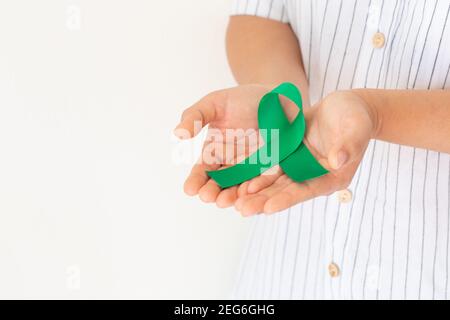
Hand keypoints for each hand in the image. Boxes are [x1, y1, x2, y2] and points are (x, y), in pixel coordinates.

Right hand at [174, 84, 284, 207]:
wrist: (276, 96)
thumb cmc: (241, 99)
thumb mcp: (214, 103)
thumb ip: (195, 117)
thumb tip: (177, 133)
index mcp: (214, 152)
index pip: (202, 170)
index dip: (196, 180)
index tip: (190, 189)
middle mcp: (231, 164)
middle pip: (220, 183)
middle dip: (212, 191)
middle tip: (207, 197)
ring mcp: (252, 167)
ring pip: (240, 186)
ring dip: (232, 196)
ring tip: (226, 202)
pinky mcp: (272, 167)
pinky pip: (263, 181)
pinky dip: (257, 188)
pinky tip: (250, 193)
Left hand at [234, 90, 377, 215]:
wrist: (346, 107)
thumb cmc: (356, 117)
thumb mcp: (355, 129)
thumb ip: (348, 145)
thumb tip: (338, 160)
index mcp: (331, 177)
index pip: (306, 191)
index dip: (287, 199)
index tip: (268, 207)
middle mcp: (313, 176)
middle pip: (286, 192)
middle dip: (264, 201)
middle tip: (243, 210)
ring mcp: (300, 167)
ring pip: (275, 183)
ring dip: (256, 192)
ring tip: (235, 202)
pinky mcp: (290, 156)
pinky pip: (271, 168)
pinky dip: (257, 174)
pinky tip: (240, 181)